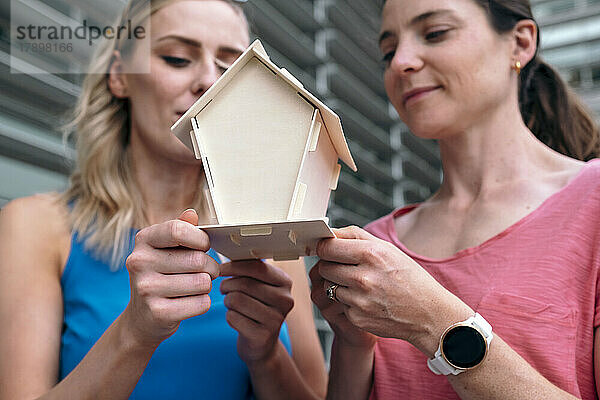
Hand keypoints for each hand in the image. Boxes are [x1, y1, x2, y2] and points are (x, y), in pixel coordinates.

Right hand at [123, 209, 219, 347]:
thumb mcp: (166, 249)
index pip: (178, 230)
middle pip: (198, 259)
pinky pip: (202, 303)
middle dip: (210, 267)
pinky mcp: (158, 313)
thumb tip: (192, 213)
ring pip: (203, 282)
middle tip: (205, 271)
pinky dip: (203, 303)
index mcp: (143, 240)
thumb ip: (180, 229)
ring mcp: (146, 289)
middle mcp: (139, 262)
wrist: (142, 318)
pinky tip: (189, 303)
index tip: (204, 246)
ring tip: (195, 287)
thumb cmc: (162, 275)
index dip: (200, 239)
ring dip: (207, 285)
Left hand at [220, 260, 293, 364]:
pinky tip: (236, 318)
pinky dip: (229, 316)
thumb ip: (250, 269)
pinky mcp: (263, 336)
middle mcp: (286, 300)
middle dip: (227, 285)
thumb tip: (232, 252)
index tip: (221, 269)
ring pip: (236, 300)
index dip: (235, 266)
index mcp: (286, 282)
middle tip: (223, 289)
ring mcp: (277, 319)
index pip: (257, 267)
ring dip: (227, 301)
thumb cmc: (256, 307)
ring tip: (230, 303)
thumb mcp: (260, 286)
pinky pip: (233, 317)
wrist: (262, 344)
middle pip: (244, 284)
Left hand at [315, 226, 471, 355]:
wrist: (429, 314)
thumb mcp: (388, 249)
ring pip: (329, 287)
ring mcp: (359, 300)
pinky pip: (340, 304)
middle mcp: (364, 278)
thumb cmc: (409, 278)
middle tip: (346, 268)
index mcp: (371, 254)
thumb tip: (329, 233)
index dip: (324, 248)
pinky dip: (349, 302)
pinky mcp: (357, 318)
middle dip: (331, 266)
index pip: (327, 247)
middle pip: (324, 267)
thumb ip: (356, 236)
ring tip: (361, 285)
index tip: (328, 250)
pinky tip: (367, 301)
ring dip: (339, 285)